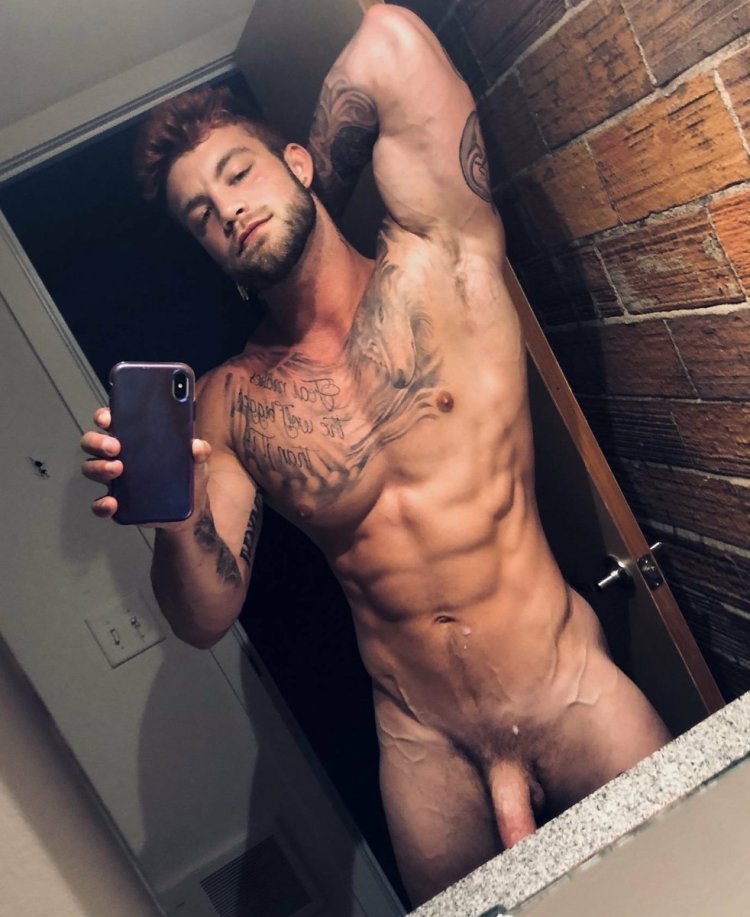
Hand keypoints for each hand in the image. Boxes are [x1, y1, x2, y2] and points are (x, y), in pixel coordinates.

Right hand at [80, 406, 210, 526]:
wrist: (189, 511)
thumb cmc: (187, 478)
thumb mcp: (197, 462)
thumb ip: (200, 451)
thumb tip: (197, 446)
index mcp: (135, 438)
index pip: (112, 420)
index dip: (104, 416)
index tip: (108, 418)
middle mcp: (119, 456)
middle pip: (93, 442)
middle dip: (98, 441)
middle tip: (115, 446)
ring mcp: (115, 479)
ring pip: (92, 467)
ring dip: (99, 467)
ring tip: (118, 469)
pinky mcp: (117, 502)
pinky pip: (100, 503)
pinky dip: (101, 504)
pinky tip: (112, 503)